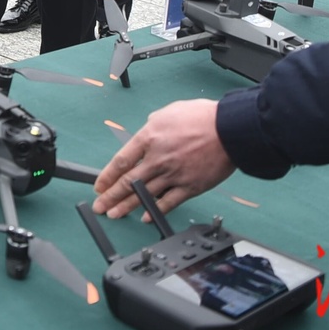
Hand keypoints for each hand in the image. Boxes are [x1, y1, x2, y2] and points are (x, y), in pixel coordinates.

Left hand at [92, 99, 234, 218]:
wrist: (229, 129)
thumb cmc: (202, 117)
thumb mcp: (167, 113)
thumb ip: (152, 127)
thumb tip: (144, 137)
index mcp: (149, 137)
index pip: (121, 161)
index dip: (107, 176)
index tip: (99, 185)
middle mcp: (158, 158)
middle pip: (128, 182)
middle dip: (110, 196)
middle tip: (99, 206)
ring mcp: (173, 174)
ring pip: (144, 195)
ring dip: (126, 206)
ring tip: (114, 214)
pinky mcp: (190, 186)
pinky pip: (168, 203)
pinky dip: (154, 211)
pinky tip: (144, 216)